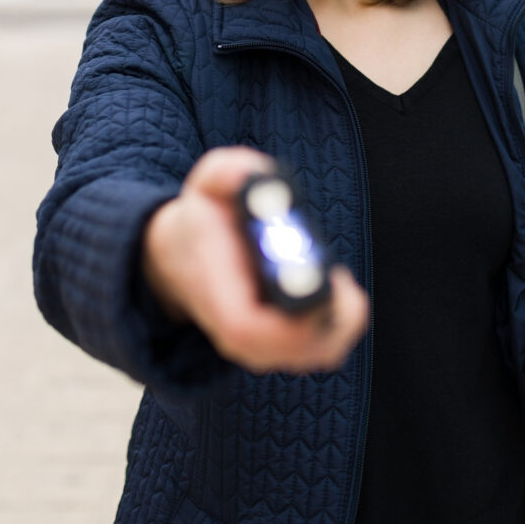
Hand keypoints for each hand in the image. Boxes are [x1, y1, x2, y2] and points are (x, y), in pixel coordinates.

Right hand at [141, 146, 368, 373]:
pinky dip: (340, 320)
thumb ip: (230, 172)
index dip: (291, 313)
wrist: (184, 254)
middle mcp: (236, 334)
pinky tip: (331, 288)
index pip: (248, 327)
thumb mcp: (209, 182)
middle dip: (332, 313)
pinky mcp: (283, 349)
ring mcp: (261, 349)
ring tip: (331, 276)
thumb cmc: (205, 217)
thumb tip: (260, 180)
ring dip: (339, 315)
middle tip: (337, 276)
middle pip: (296, 348)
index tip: (324, 279)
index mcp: (214, 293)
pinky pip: (325, 347)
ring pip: (319, 351)